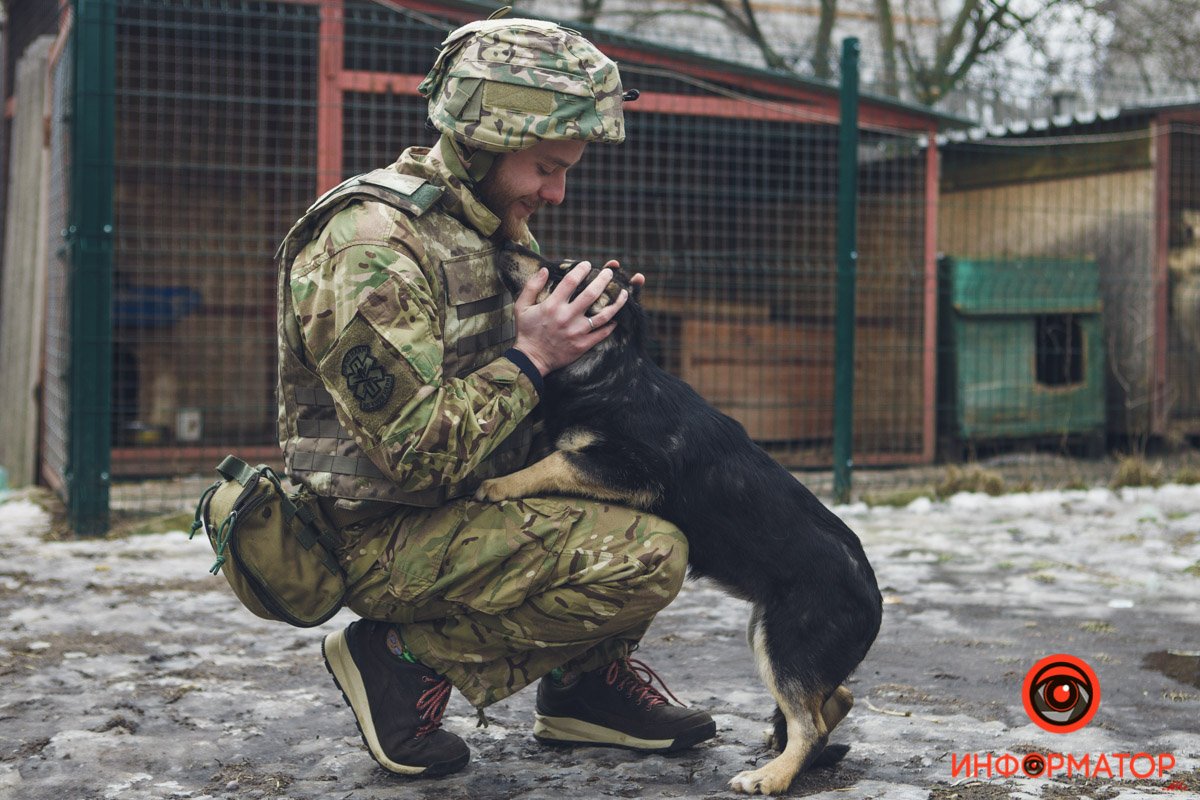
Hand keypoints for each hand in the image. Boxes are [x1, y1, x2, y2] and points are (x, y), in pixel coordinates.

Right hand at [513, 260, 636, 374]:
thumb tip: (544, 269)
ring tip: (624, 293)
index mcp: (552, 305)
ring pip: (603, 314)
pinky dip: (611, 325)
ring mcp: (577, 332)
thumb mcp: (522, 307)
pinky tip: (616, 318)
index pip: (571, 281)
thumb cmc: (526, 331)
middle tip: (609, 273)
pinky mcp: (582, 345)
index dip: (581, 269)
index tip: (587, 264)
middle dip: (603, 280)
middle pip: (591, 294)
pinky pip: (602, 333)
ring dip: (616, 302)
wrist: (531, 359)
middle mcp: (567, 317)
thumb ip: (532, 286)